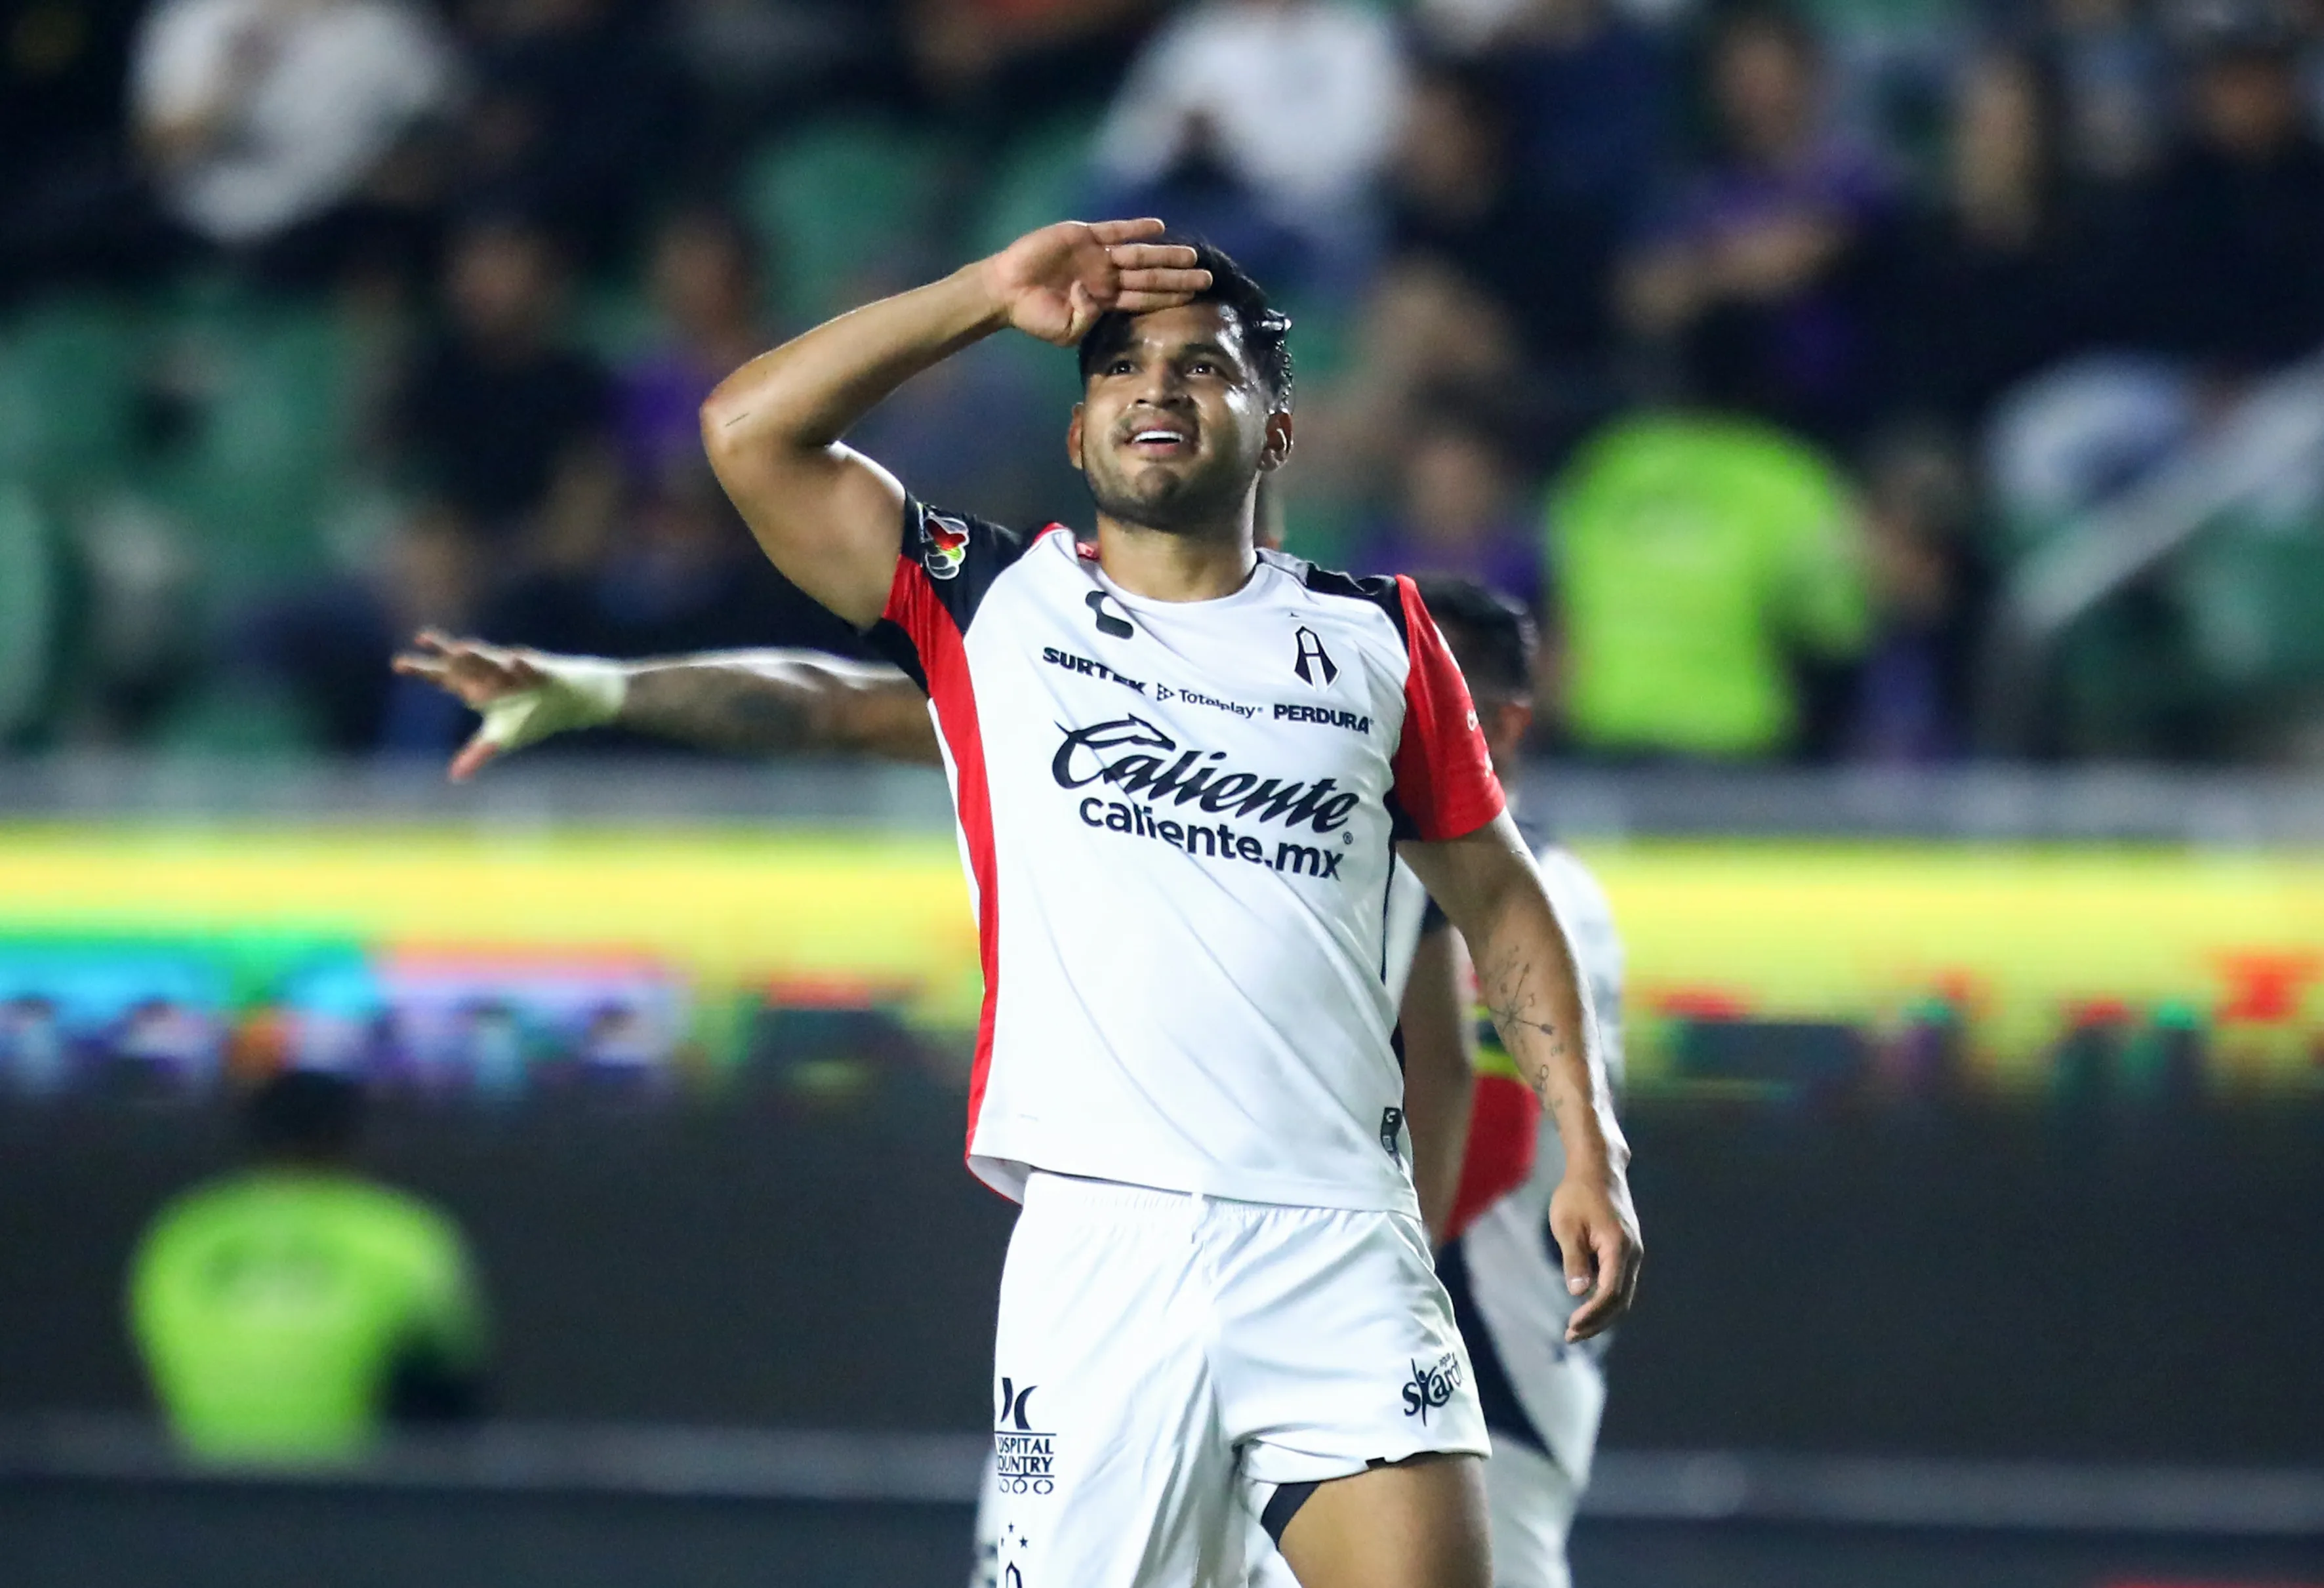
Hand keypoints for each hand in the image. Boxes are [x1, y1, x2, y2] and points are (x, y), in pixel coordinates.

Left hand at [390, 630, 627, 781]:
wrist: (574, 700)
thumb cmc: (533, 715)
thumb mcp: (503, 737)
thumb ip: (478, 754)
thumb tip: (455, 777)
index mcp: (479, 688)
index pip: (445, 678)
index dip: (423, 670)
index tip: (398, 664)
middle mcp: (493, 674)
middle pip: (464, 663)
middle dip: (446, 654)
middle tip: (423, 639)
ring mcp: (517, 671)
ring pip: (494, 662)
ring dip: (480, 657)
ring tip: (461, 649)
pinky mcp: (544, 672)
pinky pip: (533, 668)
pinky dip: (525, 665)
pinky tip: (517, 660)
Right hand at [980, 219, 1211, 346]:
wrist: (1006, 290)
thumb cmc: (1033, 315)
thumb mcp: (1065, 332)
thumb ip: (1087, 320)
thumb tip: (1099, 300)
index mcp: (1105, 301)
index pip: (1145, 299)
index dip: (1169, 297)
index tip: (1195, 298)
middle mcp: (1107, 277)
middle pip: (1151, 277)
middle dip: (1179, 278)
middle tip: (1208, 278)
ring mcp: (1097, 256)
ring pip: (1139, 254)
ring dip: (1165, 255)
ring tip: (1192, 256)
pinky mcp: (1083, 236)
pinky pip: (1115, 231)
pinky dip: (1135, 229)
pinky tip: (1158, 227)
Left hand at [1549, 1165, 1642, 1342]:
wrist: (1597, 1168)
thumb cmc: (1577, 1194)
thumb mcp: (1567, 1226)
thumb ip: (1574, 1259)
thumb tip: (1578, 1292)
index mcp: (1619, 1247)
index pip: (1610, 1293)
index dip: (1592, 1315)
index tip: (1571, 1327)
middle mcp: (1633, 1253)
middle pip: (1621, 1300)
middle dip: (1597, 1322)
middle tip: (1570, 1335)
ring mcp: (1633, 1251)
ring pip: (1623, 1294)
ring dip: (1602, 1314)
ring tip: (1577, 1328)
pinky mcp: (1628, 1250)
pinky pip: (1621, 1282)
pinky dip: (1606, 1299)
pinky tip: (1587, 1306)